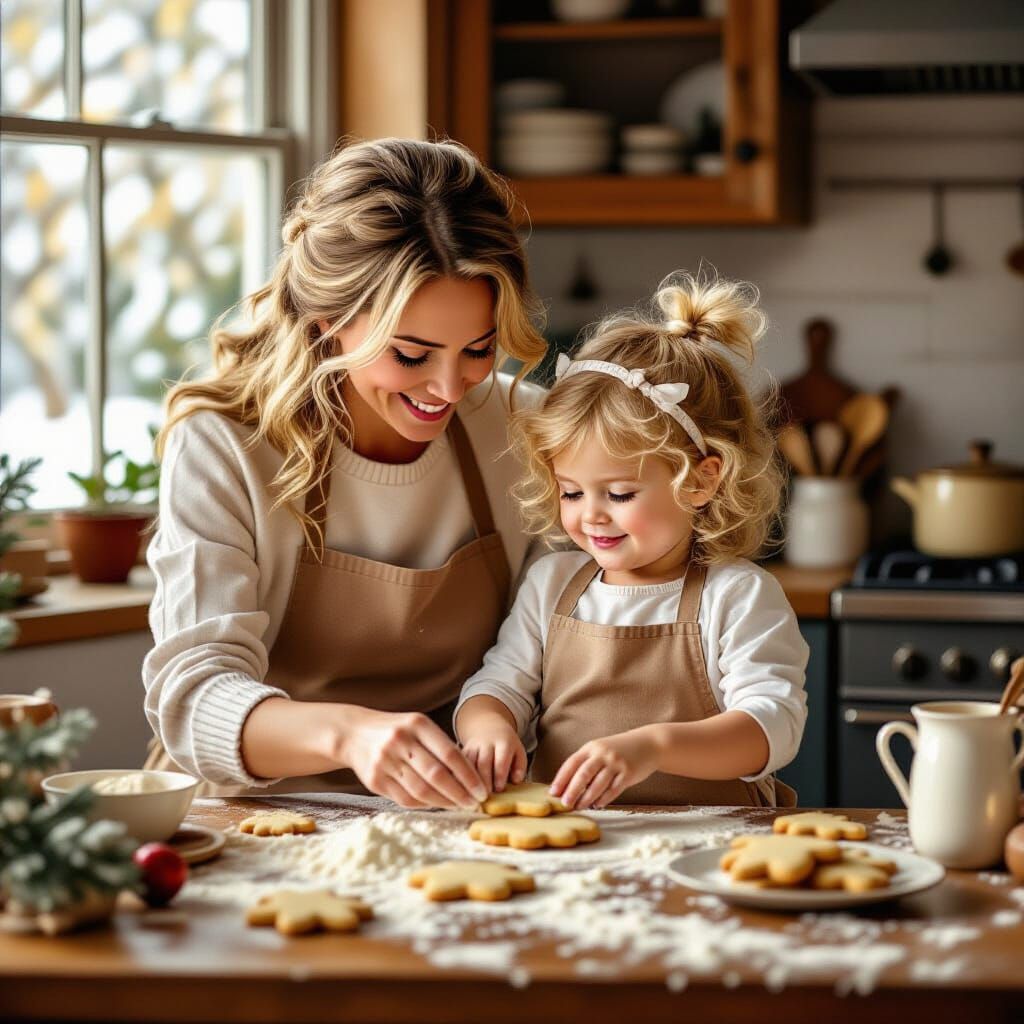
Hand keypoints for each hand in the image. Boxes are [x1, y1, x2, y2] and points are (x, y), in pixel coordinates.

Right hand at [340, 708, 487, 809]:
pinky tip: (437, 803)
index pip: (450, 754)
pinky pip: (406, 799)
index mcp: (417, 724)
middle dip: (460, 793)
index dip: (469, 776)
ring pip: (422, 791)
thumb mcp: (418, 726)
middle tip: (474, 803)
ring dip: (444, 802)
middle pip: (437, 775)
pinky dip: (425, 804)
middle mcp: (400, 741)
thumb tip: (470, 775)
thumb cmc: (397, 730)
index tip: (482, 790)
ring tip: (458, 806)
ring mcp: (385, 762)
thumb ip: (440, 745)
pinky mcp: (375, 781)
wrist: (354, 733)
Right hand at [461, 720, 526, 795]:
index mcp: (504, 743)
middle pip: (484, 763)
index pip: (501, 760)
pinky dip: (460, 777)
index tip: (499, 789)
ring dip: (471, 781)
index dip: (500, 775)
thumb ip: (520, 767)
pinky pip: (458, 764)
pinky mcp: (462, 751)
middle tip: (485, 797)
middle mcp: (487, 743)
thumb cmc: (506, 746)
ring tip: (474, 797)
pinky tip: (463, 790)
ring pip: (469, 764)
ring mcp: (473, 746)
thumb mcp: (518, 753)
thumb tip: (515, 781)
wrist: (488, 728)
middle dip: (484, 781)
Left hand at [549, 728, 660, 809]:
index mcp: (591, 747)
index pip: (572, 763)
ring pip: (598, 784)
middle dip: (572, 790)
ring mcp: (616, 763)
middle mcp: (602, 753)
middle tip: (565, 803)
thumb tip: (567, 786)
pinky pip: (613, 789)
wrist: (648, 744)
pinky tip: (597, 805)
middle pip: (583, 774)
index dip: (561, 778)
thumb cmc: (619, 750)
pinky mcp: (628, 773)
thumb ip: (586, 763)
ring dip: (587, 798)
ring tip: (580, 806)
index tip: (553, 792)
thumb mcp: (600, 750)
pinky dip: (604, 799)